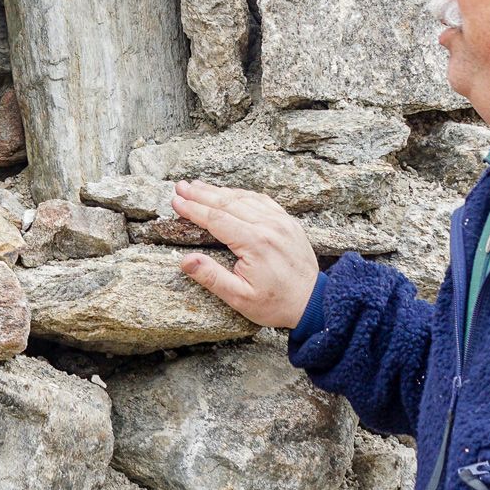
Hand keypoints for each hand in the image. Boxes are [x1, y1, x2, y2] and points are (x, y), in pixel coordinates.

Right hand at [170, 179, 318, 329]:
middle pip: (227, 202)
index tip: (176, 201)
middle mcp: (268, 225)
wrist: (313, 301)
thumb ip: (212, 277)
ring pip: (244, 198)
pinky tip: (229, 192)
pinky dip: (241, 194)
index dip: (194, 209)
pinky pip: (261, 200)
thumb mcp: (239, 298)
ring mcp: (280, 220)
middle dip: (201, 194)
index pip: (216, 218)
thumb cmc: (275, 303)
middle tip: (180, 186)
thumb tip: (185, 261)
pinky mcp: (287, 221)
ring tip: (197, 186)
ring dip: (219, 191)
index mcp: (255, 242)